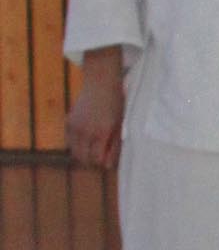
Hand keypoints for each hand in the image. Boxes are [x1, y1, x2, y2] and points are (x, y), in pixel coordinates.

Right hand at [65, 50, 123, 169]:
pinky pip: (70, 142)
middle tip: (100, 156)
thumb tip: (107, 166)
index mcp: (101, 132)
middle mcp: (85, 131)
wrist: (100, 83)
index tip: (108, 160)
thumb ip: (114, 146)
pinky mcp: (68, 122)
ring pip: (75, 152)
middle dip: (92, 161)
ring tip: (94, 148)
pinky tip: (86, 139)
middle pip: (84, 159)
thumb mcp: (120, 125)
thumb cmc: (115, 104)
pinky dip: (76, 145)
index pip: (97, 159)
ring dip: (83, 154)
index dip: (103, 163)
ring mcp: (75, 126)